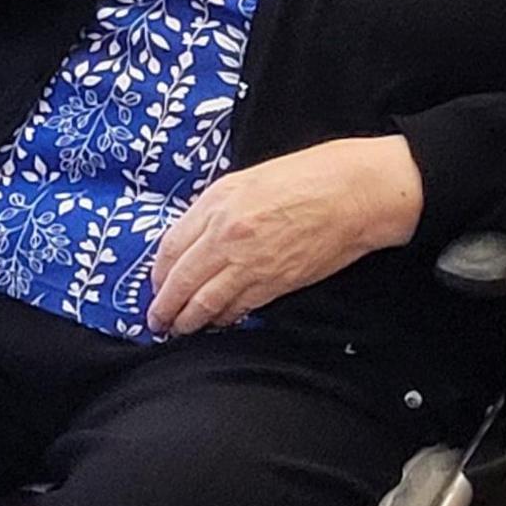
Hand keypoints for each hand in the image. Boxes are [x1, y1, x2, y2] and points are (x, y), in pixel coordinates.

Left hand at [146, 137, 425, 335]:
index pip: (170, 247)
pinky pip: (239, 307)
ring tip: (178, 328)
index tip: (153, 285)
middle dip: (165, 305)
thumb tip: (194, 237)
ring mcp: (249, 263)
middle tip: (156, 319)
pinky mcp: (275, 284)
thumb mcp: (246, 180)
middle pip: (181, 280)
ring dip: (188, 319)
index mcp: (215, 205)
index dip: (158, 272)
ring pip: (205, 301)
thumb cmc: (306, 177)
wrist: (352, 193)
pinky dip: (223, 318)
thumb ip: (215, 209)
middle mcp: (225, 236)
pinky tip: (217, 323)